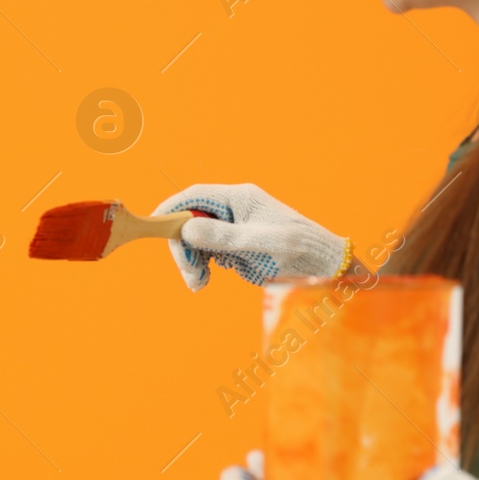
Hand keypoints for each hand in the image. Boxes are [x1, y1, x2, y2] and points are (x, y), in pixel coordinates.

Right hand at [153, 183, 350, 290]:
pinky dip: (203, 265)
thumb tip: (185, 227)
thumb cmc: (297, 251)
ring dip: (192, 260)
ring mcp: (235, 225)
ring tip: (200, 284)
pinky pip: (209, 250)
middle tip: (191, 276)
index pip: (194, 196)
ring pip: (197, 238)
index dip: (170, 209)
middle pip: (190, 220)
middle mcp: (234, 208)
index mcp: (239, 198)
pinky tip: (209, 278)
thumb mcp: (258, 245)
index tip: (154, 227)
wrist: (324, 265)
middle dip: (183, 247)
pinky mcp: (237, 243)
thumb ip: (222, 236)